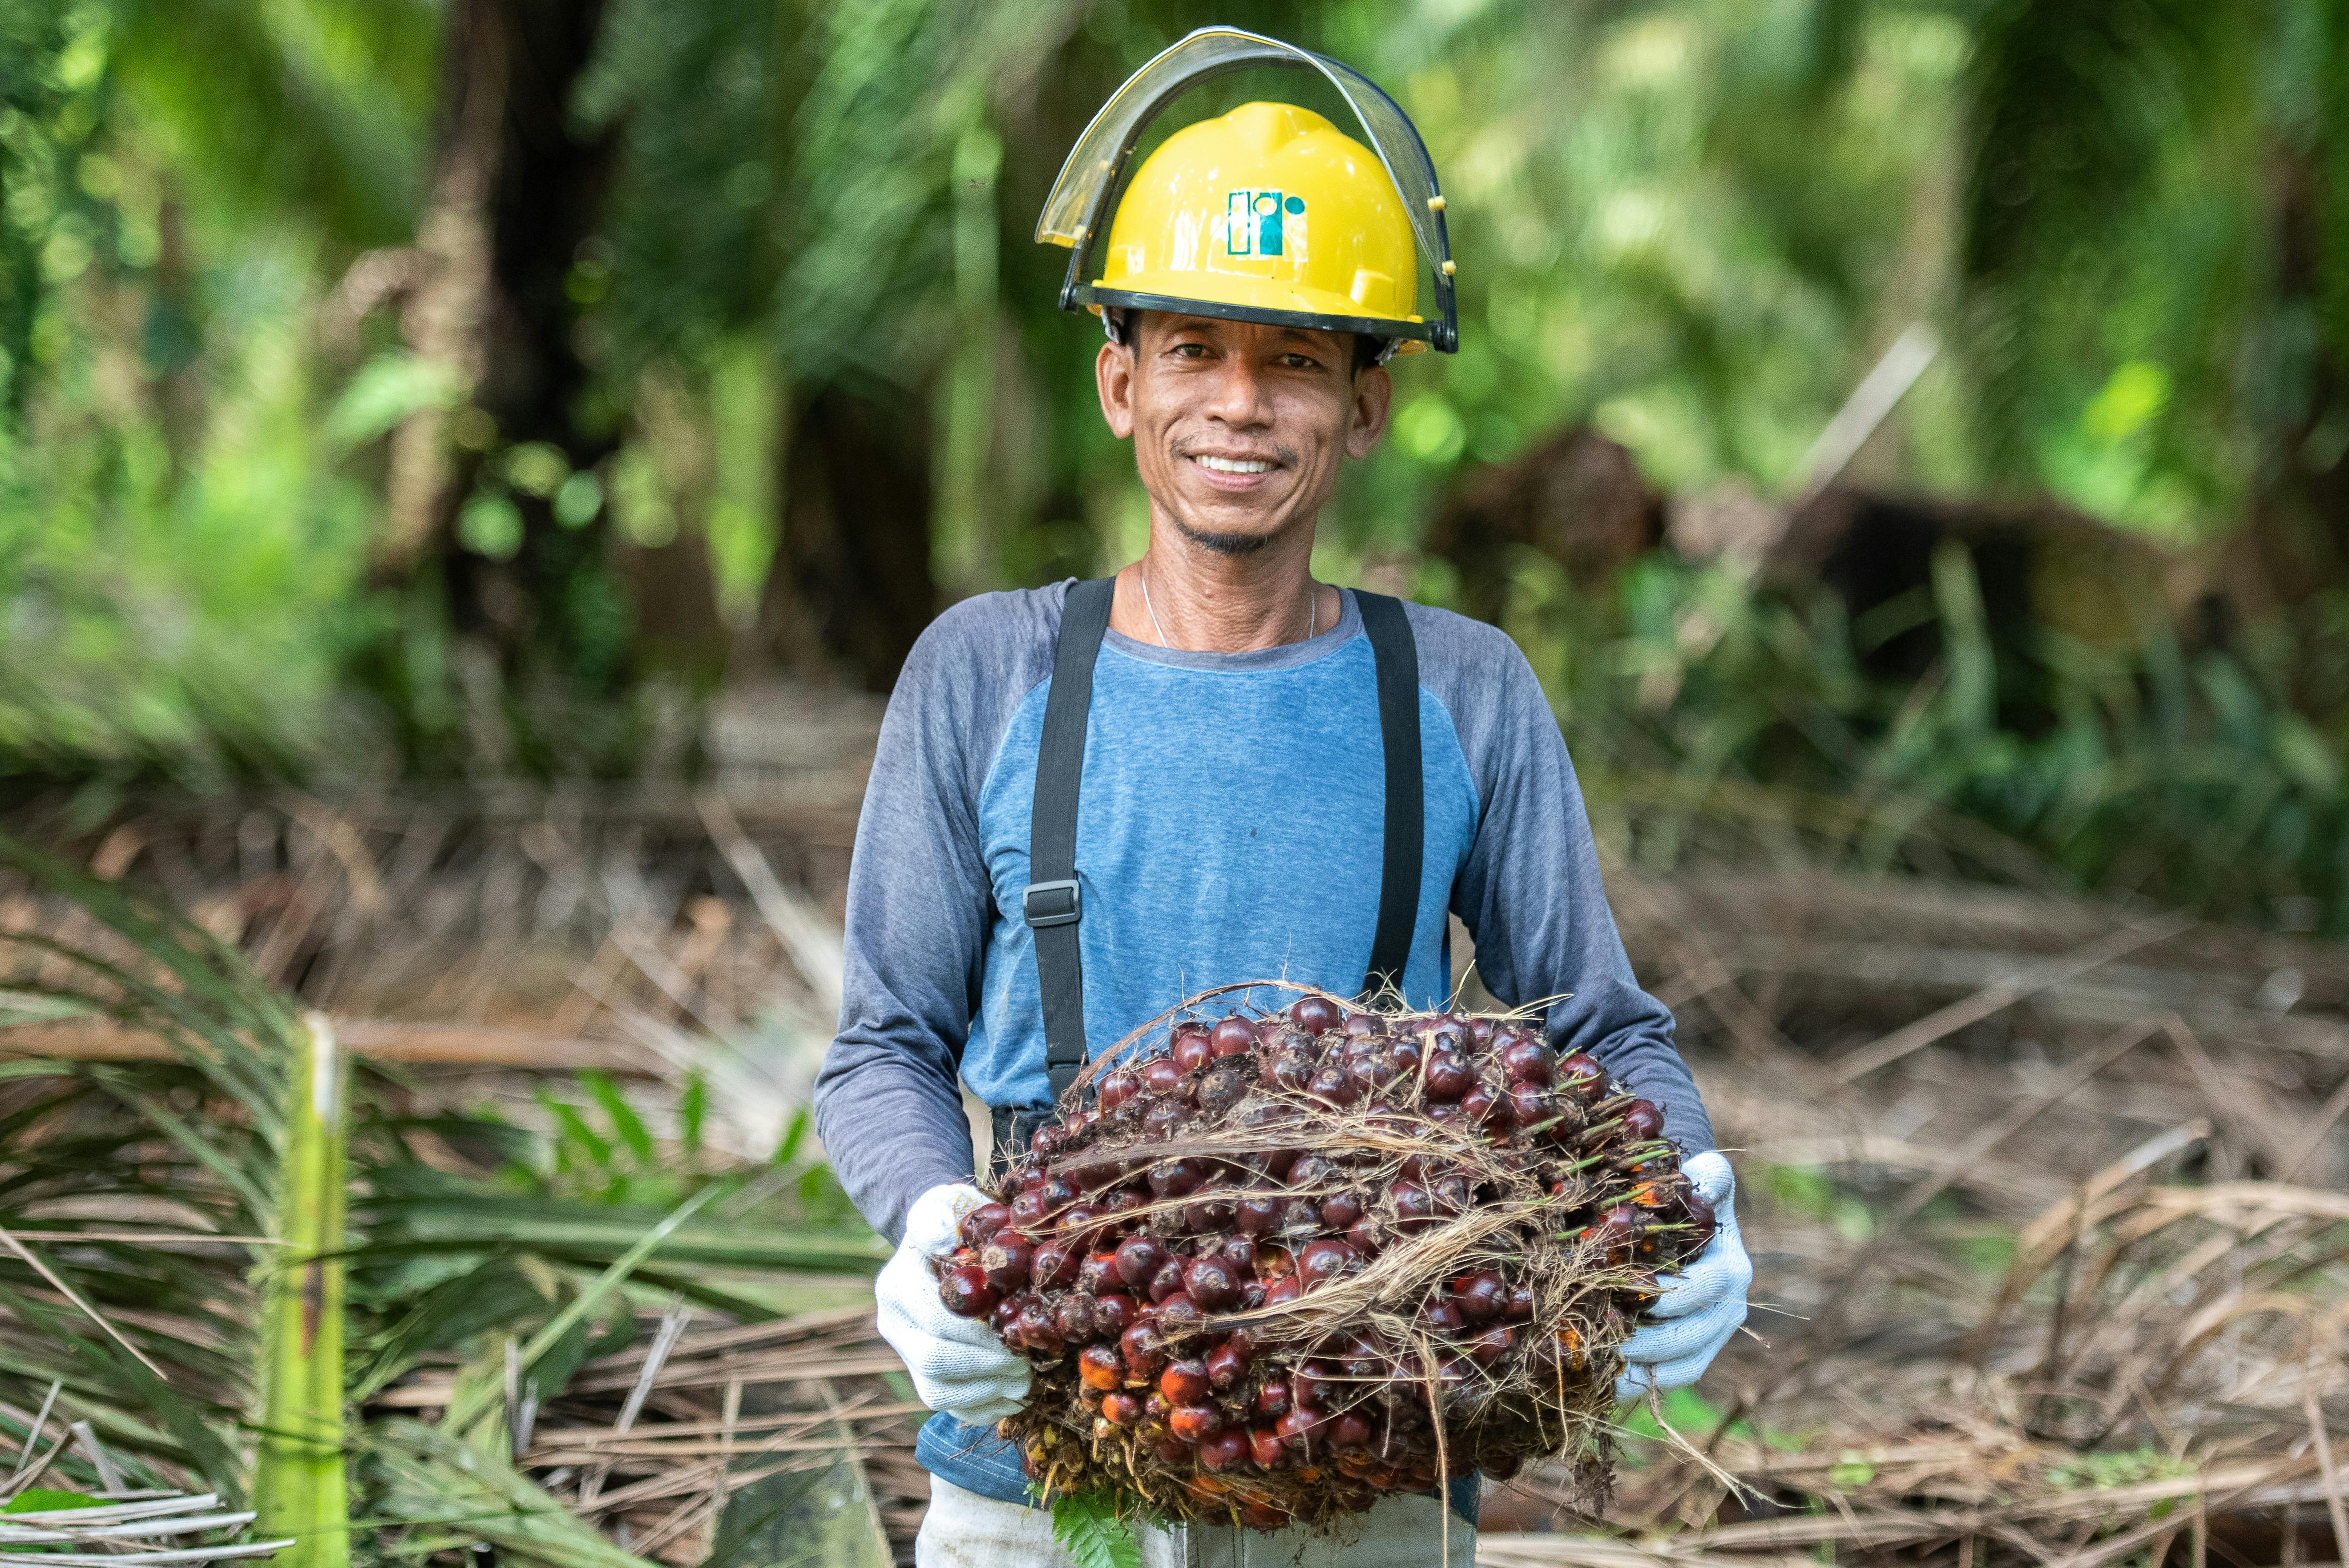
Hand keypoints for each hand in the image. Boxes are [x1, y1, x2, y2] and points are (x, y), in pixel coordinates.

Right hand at [874, 1183, 1031, 1424]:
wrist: (943, 1245)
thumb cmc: (955, 1224)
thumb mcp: (945, 1206)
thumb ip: (938, 1216)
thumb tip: (942, 1236)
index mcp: (896, 1286)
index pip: (936, 1321)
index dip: (978, 1334)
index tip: (1016, 1331)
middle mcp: (893, 1326)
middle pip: (934, 1363)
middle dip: (986, 1367)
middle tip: (1026, 1363)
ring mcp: (905, 1355)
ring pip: (938, 1392)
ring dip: (986, 1391)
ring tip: (1024, 1380)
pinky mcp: (924, 1378)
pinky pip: (950, 1409)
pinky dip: (983, 1408)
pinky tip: (1013, 1397)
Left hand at [1617, 1151, 1750, 1402]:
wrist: (1694, 1218)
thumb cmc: (1691, 1196)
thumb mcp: (1705, 1177)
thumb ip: (1709, 1176)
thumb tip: (1699, 1176)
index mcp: (1730, 1267)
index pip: (1705, 1288)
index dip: (1671, 1296)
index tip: (1633, 1295)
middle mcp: (1729, 1306)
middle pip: (1691, 1334)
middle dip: (1649, 1338)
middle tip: (1605, 1334)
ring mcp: (1714, 1334)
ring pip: (1684, 1364)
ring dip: (1642, 1367)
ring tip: (1601, 1362)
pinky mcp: (1696, 1354)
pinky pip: (1672, 1378)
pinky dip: (1641, 1384)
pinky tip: (1606, 1382)